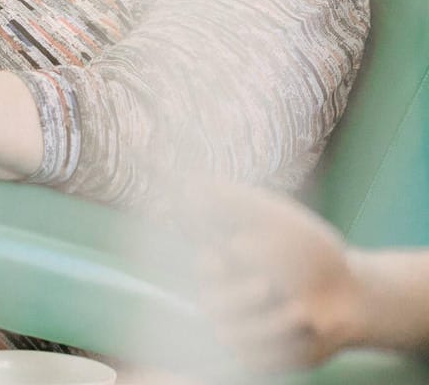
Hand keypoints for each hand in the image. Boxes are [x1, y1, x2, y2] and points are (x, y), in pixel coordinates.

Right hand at [195, 184, 369, 370]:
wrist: (351, 297)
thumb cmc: (312, 254)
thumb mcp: (277, 220)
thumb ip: (234, 202)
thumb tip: (189, 183)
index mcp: (224, 264)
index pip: (200, 267)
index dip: (209, 266)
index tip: (224, 260)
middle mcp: (225, 297)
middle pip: (212, 304)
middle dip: (241, 296)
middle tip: (267, 286)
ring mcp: (239, 329)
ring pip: (232, 334)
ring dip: (270, 322)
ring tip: (302, 311)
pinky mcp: (256, 356)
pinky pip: (253, 357)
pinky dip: (282, 344)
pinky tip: (303, 331)